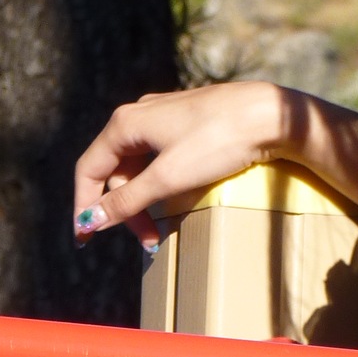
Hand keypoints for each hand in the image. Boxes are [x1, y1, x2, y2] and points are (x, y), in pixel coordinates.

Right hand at [73, 82, 288, 250]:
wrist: (272, 114)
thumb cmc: (219, 141)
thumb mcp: (169, 177)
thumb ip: (128, 201)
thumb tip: (91, 221)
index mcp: (125, 123)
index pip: (89, 169)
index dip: (85, 206)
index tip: (85, 238)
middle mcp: (140, 114)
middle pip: (117, 170)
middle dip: (127, 209)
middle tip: (148, 242)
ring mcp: (165, 116)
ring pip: (140, 166)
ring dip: (146, 200)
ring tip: (162, 230)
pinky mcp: (189, 122)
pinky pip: (161, 157)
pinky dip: (161, 184)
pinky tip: (175, 201)